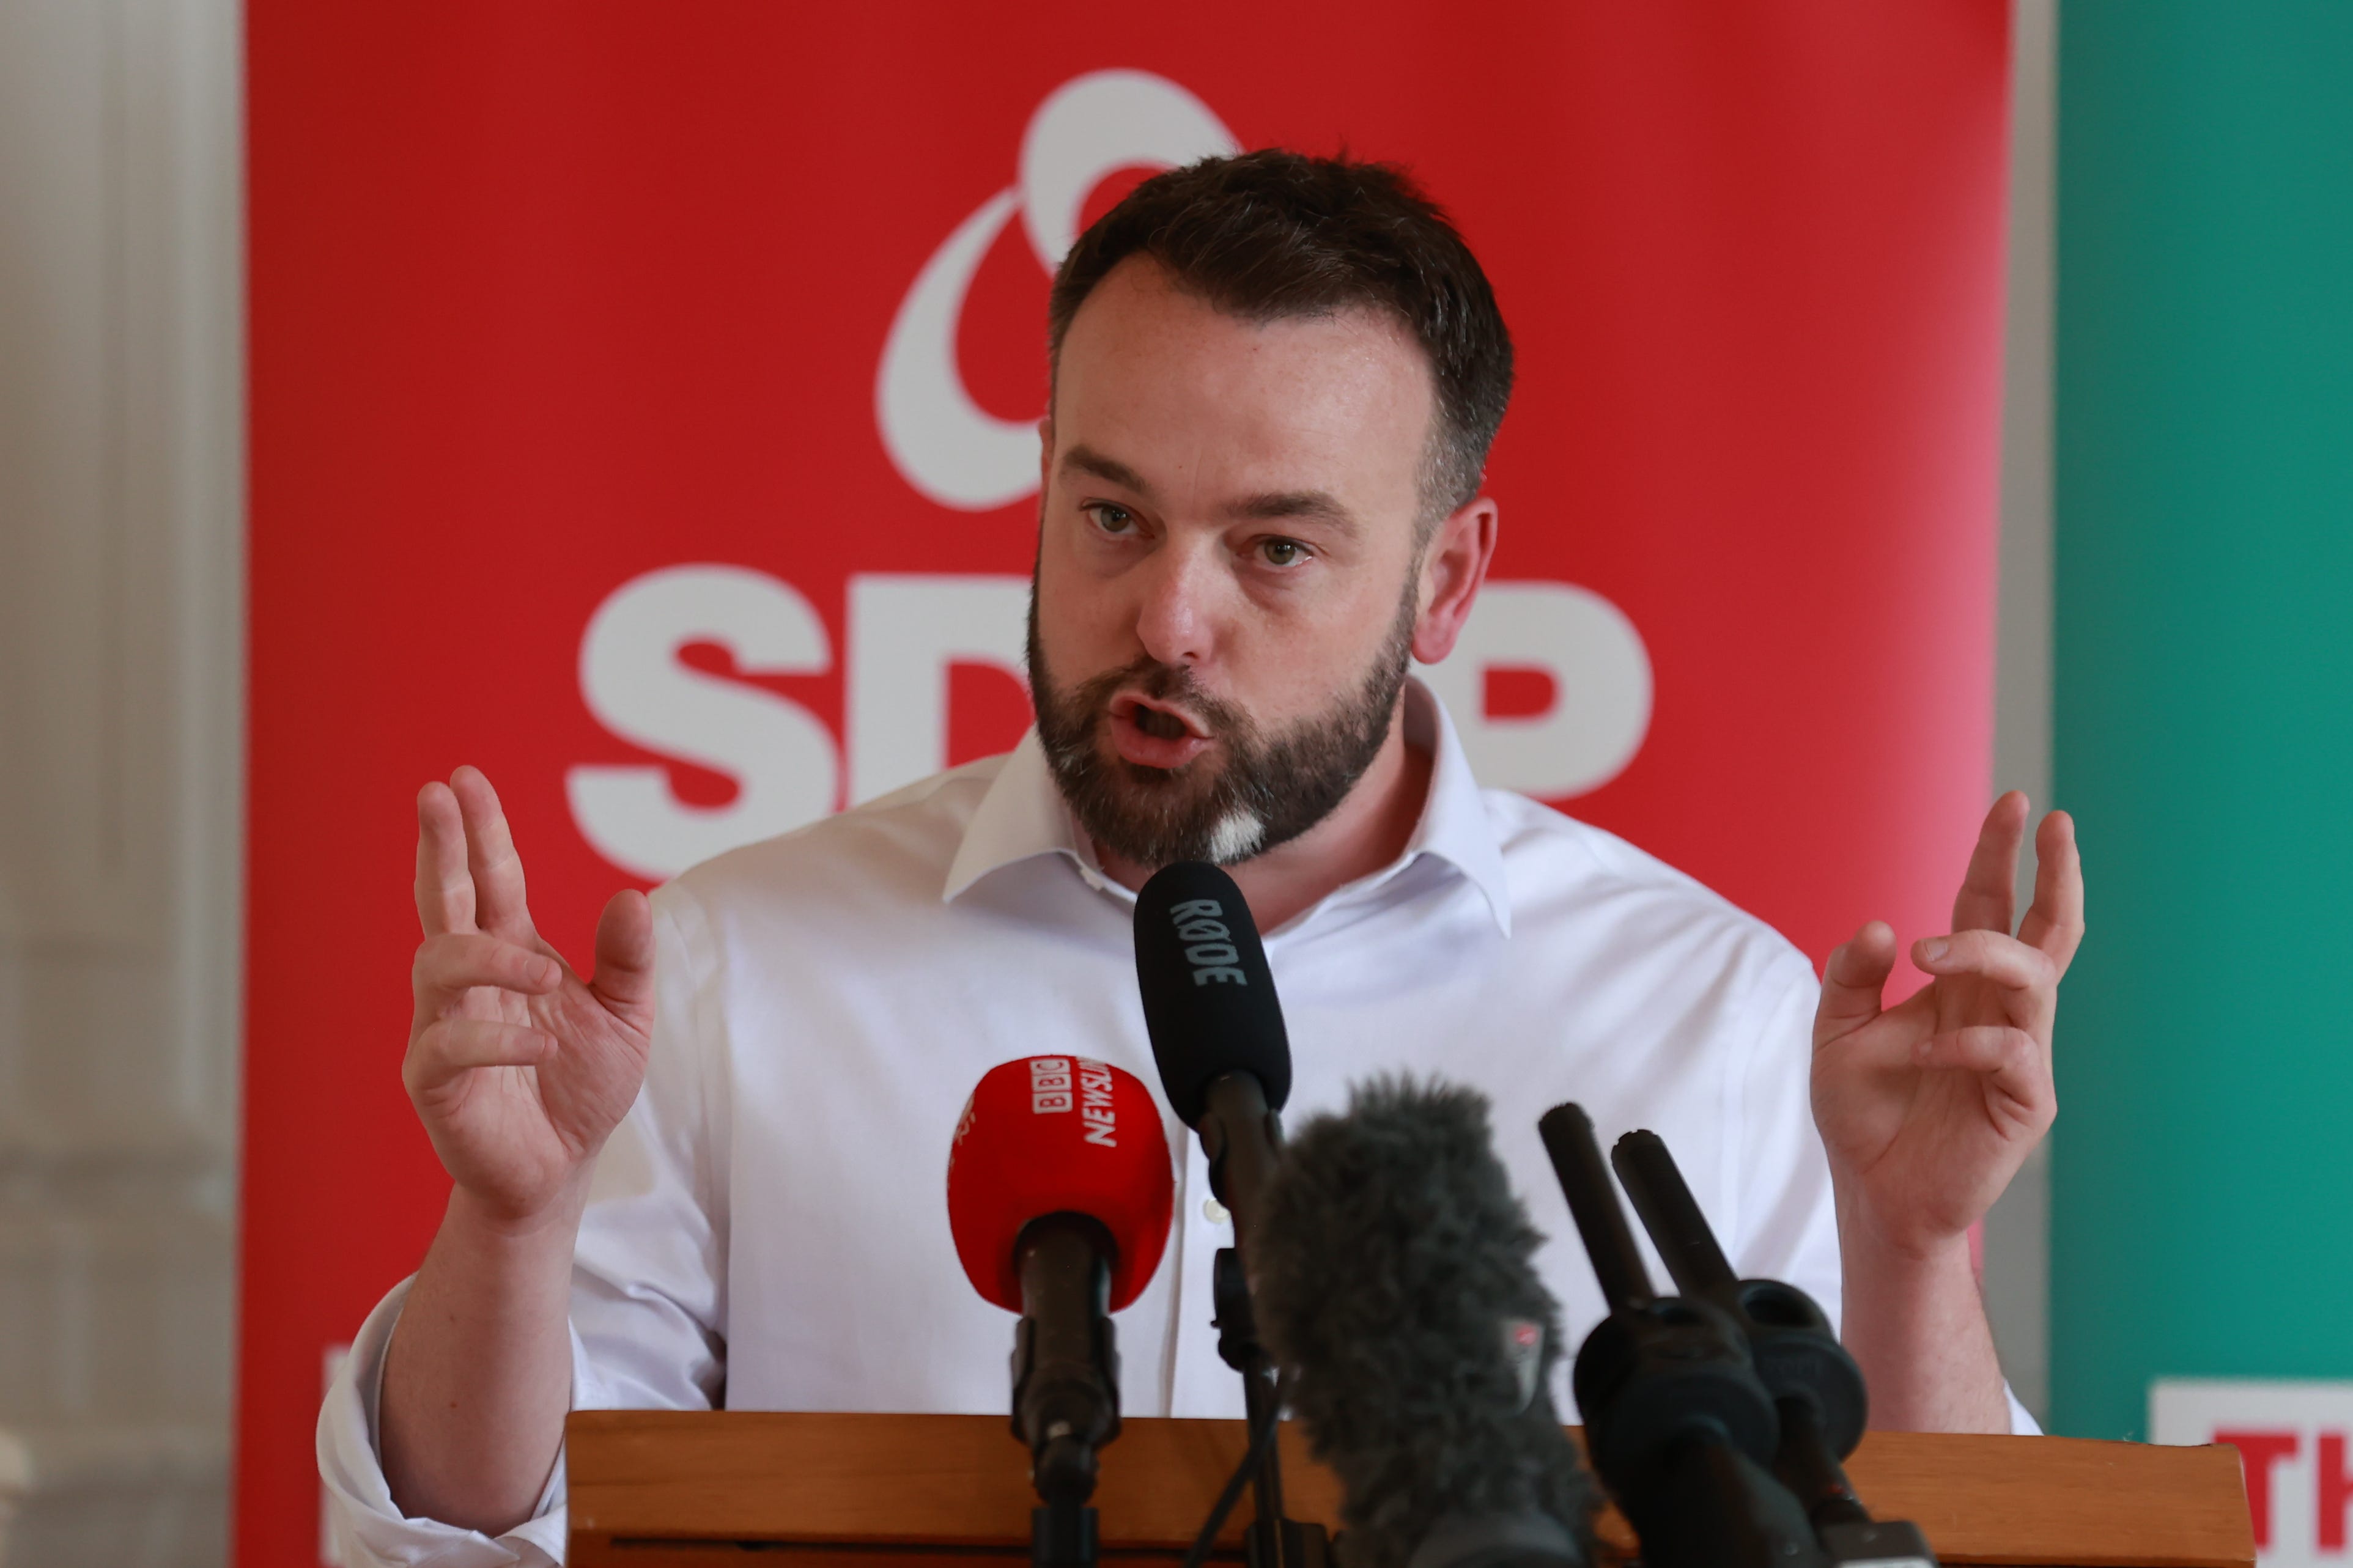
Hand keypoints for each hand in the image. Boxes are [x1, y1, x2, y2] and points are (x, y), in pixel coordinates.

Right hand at [406, 766, 654, 1225]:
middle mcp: (468, 982)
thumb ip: (628, 960)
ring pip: (437, 965)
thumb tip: (631, 895)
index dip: (478, 831)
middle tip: (435, 795)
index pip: (489, 879)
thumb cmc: (583, 1087)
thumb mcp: (627, 1018)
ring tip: (547, 977)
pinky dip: (494, 1039)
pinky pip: (445, 1045)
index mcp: (510, 953)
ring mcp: (443, 1026)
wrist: (560, 1170)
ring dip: (491, 959)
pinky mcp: (434, 1082)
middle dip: (439, 847)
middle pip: (442, 901)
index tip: (463, 779)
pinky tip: (540, 1047)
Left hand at [1811, 793, 2083, 1258]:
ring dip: (1982, 952)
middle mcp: (1996, 1013)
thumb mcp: (1835, 1033)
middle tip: (2049, 823)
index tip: (2013, 805)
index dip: (2000, 857)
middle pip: (2044, 931)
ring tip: (1928, 955)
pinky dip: (1967, 1043)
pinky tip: (1922, 1053)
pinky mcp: (2024, 1104)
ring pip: (2034, 980)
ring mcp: (2018, 1056)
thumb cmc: (1863, 1115)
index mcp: (1958, 989)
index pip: (1988, 908)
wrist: (1873, 1195)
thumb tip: (1882, 926)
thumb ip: (1850, 976)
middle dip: (2053, 874)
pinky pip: (2015, 1053)